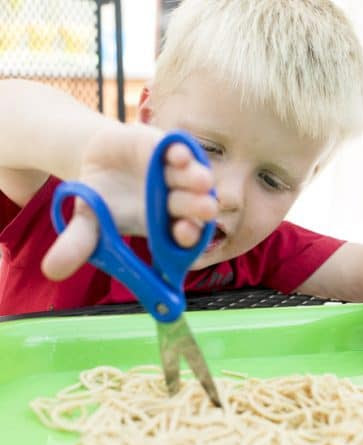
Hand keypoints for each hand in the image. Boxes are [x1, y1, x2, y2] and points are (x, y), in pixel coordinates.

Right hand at [42, 122, 216, 280]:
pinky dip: (181, 150)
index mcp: (161, 226)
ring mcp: (174, 174)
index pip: (183, 237)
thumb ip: (77, 244)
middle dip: (198, 207)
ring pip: (193, 178)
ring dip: (197, 178)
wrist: (97, 159)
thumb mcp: (86, 222)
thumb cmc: (99, 199)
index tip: (184, 235)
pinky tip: (178, 152)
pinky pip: (180, 149)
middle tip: (206, 208)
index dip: (187, 237)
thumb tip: (50, 271)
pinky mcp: (167, 148)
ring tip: (201, 181)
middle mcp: (174, 202)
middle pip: (193, 207)